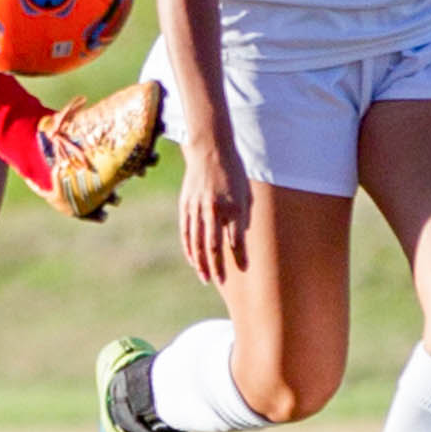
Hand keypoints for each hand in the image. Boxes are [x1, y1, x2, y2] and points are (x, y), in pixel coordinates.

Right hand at [178, 134, 250, 285]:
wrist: (210, 149)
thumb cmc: (233, 172)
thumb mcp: (245, 193)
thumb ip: (242, 218)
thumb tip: (239, 241)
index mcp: (233, 206)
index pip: (235, 239)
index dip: (239, 257)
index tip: (242, 270)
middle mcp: (214, 208)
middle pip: (213, 245)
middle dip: (217, 265)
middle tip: (219, 281)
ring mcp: (197, 207)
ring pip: (197, 241)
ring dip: (200, 262)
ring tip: (205, 277)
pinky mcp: (185, 204)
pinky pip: (186, 232)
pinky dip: (189, 248)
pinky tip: (193, 260)